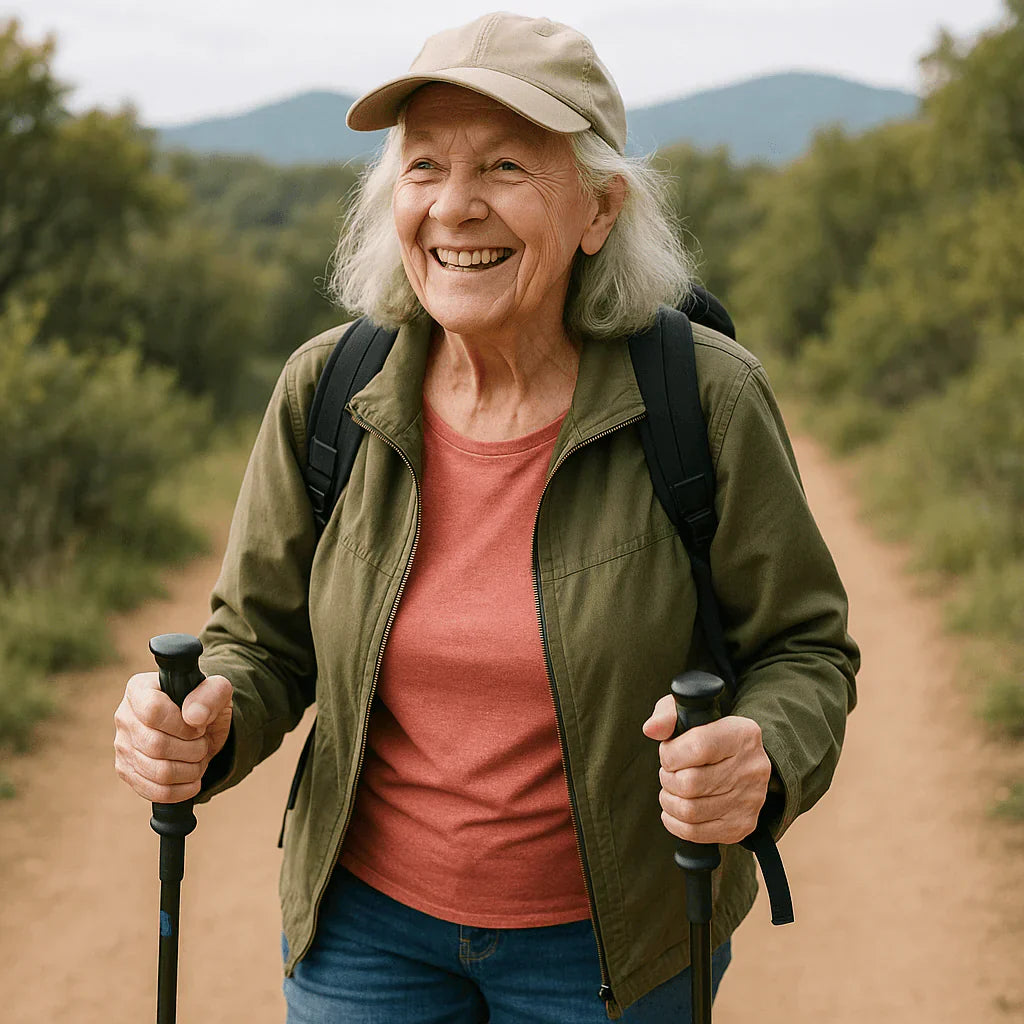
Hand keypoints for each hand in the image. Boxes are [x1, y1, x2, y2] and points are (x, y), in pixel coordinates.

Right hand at [113, 672, 232, 802]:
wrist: (200, 726)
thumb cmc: (205, 705)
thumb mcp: (218, 692)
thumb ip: (211, 695)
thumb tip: (194, 717)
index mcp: (140, 689)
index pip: (153, 711)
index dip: (183, 725)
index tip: (199, 725)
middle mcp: (125, 717)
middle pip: (156, 746)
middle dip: (193, 749)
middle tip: (202, 742)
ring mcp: (123, 746)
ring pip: (158, 772)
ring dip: (191, 769)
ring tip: (198, 757)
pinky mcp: (127, 771)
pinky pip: (154, 791)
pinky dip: (182, 789)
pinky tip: (192, 778)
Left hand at [642, 694, 770, 844]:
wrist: (741, 761)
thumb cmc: (708, 735)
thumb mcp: (690, 714)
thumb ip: (668, 715)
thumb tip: (651, 729)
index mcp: (742, 734)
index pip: (696, 747)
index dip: (670, 754)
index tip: (668, 752)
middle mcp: (751, 768)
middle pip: (690, 784)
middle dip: (668, 778)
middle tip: (669, 772)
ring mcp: (749, 800)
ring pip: (690, 811)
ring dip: (669, 800)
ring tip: (672, 789)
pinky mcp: (741, 825)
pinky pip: (695, 832)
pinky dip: (675, 822)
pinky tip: (675, 808)